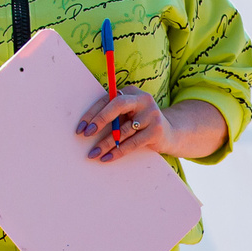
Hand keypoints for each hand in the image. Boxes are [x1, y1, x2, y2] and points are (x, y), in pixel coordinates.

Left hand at [76, 89, 224, 161]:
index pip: (108, 99)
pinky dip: (118, 151)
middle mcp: (143, 100)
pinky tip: (107, 158)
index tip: (81, 128)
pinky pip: (133, 143)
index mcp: (132, 92)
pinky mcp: (156, 130)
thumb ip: (112, 114)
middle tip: (87, 134)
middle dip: (100, 119)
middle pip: (118, 105)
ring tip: (94, 153)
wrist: (170, 134)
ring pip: (123, 130)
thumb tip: (86, 126)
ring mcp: (152, 114)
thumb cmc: (140, 124)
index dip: (92, 113)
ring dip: (106, 143)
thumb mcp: (128, 115)